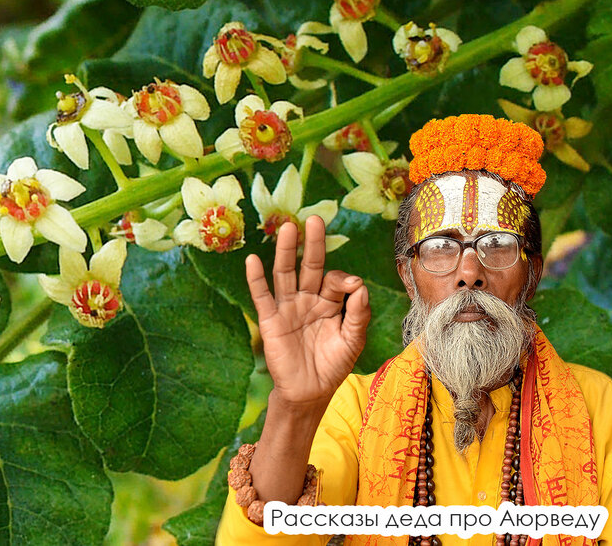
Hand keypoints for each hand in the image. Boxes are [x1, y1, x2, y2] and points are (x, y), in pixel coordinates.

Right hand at [246, 215, 370, 409]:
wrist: (308, 393)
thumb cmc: (332, 365)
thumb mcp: (353, 340)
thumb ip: (358, 313)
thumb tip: (359, 285)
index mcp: (330, 303)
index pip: (335, 280)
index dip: (344, 279)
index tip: (352, 286)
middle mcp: (308, 300)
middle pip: (309, 266)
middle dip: (312, 244)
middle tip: (314, 220)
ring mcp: (287, 308)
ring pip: (285, 274)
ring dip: (285, 252)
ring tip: (287, 229)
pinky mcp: (270, 321)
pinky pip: (262, 297)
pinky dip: (256, 279)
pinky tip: (252, 260)